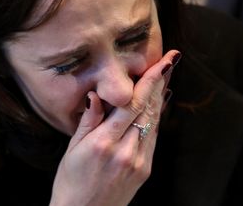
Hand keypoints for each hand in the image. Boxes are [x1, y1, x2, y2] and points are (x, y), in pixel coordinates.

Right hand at [50, 50, 179, 205]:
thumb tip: (96, 94)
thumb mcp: (73, 149)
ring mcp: (139, 161)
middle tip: (171, 61)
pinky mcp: (145, 169)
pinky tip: (158, 103)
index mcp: (104, 143)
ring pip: (154, 121)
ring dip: (161, 97)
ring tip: (167, 75)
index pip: (131, 104)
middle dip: (160, 82)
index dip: (149, 81)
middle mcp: (125, 151)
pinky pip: (153, 136)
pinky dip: (157, 117)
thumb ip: (89, 120)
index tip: (161, 63)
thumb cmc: (71, 182)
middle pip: (148, 109)